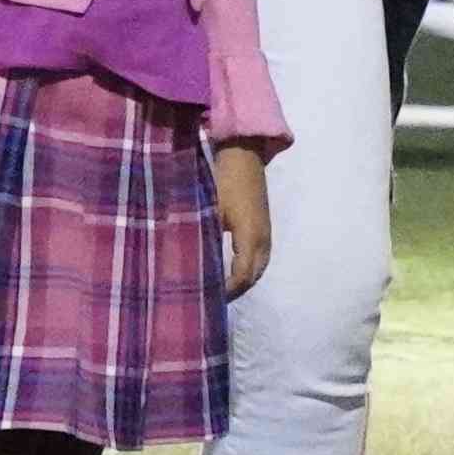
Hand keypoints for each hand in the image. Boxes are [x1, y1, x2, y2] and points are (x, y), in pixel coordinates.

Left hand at [211, 146, 272, 297]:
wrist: (243, 154)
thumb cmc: (223, 179)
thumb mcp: (208, 208)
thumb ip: (200, 235)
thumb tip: (187, 261)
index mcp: (250, 235)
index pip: (242, 276)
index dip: (227, 291)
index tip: (206, 298)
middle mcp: (263, 239)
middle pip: (254, 277)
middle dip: (235, 291)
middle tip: (211, 300)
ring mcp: (266, 233)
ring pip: (259, 268)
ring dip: (242, 281)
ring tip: (220, 291)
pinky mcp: (264, 227)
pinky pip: (259, 258)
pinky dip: (247, 270)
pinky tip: (230, 272)